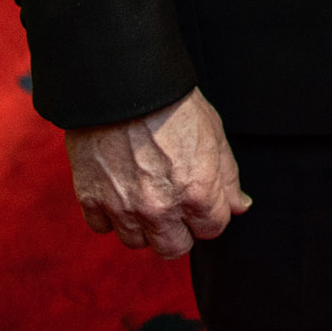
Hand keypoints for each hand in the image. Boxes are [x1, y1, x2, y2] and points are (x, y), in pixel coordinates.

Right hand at [65, 87, 250, 257]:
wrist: (123, 83)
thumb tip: (240, 206)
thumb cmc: (172, 104)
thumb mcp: (214, 134)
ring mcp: (123, 207)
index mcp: (197, 193)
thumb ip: (228, 177)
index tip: (201, 197)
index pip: (212, 229)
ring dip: (143, 224)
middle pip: (174, 248)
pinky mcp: (91, 199)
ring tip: (144, 191)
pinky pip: (102, 227)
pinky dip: (109, 213)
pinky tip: (118, 188)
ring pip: (137, 241)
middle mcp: (161, 209)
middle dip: (178, 229)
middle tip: (173, 201)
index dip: (209, 212)